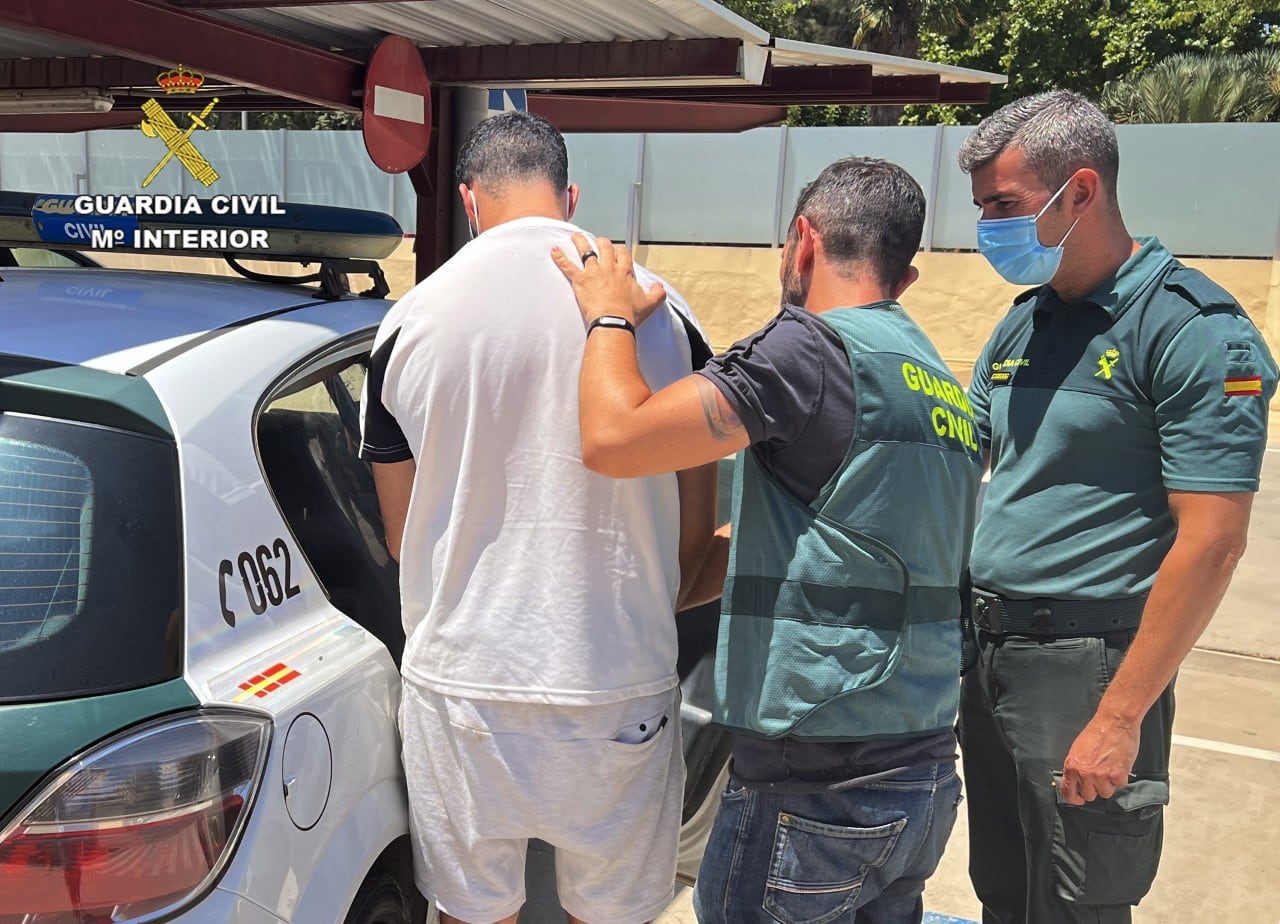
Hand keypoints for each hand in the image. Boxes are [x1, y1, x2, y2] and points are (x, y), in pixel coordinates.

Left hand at [552, 233, 666, 327]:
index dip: (619, 251)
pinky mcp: (580, 280)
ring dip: (580, 242)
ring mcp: (594, 272)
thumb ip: (657, 293)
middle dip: (601, 242)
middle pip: (605, 246)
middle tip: (597, 241)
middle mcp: (609, 267)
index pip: (622, 253)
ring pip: (586, 250)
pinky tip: (553, 250)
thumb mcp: (650, 303)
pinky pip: (568, 266)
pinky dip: (560, 258)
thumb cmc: (630, 313)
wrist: (613, 321)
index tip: (617, 251)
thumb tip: (659, 287)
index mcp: (624, 271)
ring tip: (575, 236)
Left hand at [1058, 712, 1139, 804]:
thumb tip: (1076, 782)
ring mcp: (1101, 775)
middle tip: (1100, 776)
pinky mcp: (1117, 775)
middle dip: (1095, 789)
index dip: (1074, 799)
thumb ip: (1076, 767)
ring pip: (1106, 793)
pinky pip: (1120, 785)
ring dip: (1109, 784)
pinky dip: (1121, 777)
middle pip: (1089, 796)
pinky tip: (1119, 764)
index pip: (1068, 792)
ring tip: (1110, 767)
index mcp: (1072, 766)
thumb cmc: (1097, 733)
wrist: (1115, 722)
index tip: (1079, 800)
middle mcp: (1085, 773)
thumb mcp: (1078, 750)